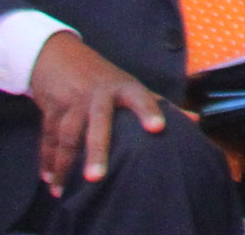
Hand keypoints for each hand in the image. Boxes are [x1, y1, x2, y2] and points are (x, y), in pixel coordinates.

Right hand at [27, 31, 168, 194]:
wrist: (60, 55)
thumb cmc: (105, 78)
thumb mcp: (132, 85)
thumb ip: (160, 104)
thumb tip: (196, 121)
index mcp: (125, 87)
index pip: (142, 98)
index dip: (149, 112)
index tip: (157, 129)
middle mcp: (99, 94)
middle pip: (98, 124)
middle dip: (97, 151)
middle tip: (96, 177)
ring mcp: (73, 102)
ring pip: (67, 135)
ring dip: (63, 164)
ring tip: (62, 189)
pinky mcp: (52, 109)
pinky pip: (49, 137)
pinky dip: (47, 159)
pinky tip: (49, 179)